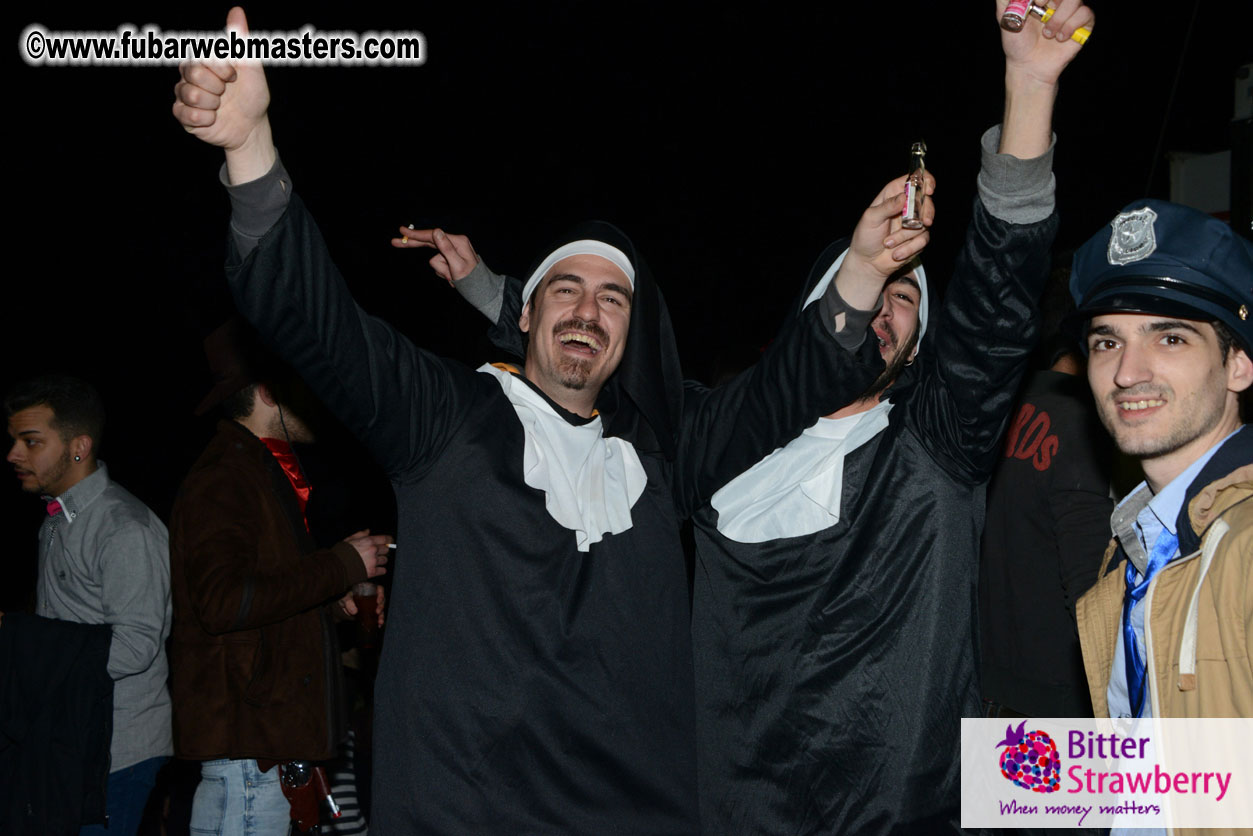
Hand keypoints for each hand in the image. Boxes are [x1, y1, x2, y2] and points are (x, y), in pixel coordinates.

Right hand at [172, 7, 274, 181]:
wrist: (252, 126)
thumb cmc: (251, 94)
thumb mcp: (251, 67)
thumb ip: (240, 41)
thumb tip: (237, 11)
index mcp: (202, 60)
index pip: (201, 56)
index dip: (221, 69)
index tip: (233, 76)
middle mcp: (189, 75)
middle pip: (193, 73)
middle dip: (217, 86)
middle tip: (225, 92)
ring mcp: (184, 95)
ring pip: (189, 94)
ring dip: (212, 104)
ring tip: (220, 106)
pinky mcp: (183, 115)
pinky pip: (186, 114)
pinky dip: (205, 119)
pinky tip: (213, 119)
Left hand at [337, 585, 385, 627]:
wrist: (344, 608)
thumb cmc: (346, 599)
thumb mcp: (346, 598)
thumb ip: (348, 602)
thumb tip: (354, 611)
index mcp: (369, 590)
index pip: (379, 589)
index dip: (381, 594)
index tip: (378, 600)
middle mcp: (373, 597)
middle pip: (382, 600)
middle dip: (381, 606)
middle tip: (377, 611)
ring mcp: (373, 606)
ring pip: (381, 609)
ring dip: (381, 615)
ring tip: (380, 621)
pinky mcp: (372, 613)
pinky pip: (378, 616)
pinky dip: (379, 621)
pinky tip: (379, 624)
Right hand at [342, 529, 389, 577]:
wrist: (337, 566)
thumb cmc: (342, 552)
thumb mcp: (350, 539)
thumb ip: (360, 534)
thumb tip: (368, 531)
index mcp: (369, 541)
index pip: (386, 539)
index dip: (389, 541)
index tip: (389, 542)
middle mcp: (373, 550)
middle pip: (386, 550)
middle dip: (382, 551)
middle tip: (377, 553)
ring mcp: (373, 561)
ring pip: (385, 560)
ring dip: (381, 561)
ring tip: (374, 562)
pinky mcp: (372, 572)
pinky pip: (383, 570)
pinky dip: (380, 570)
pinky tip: (375, 569)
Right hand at [393, 227, 480, 285]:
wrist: (480, 289)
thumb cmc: (471, 279)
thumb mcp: (458, 266)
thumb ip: (446, 249)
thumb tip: (436, 232)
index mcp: (457, 241)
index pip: (432, 236)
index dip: (416, 234)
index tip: (401, 231)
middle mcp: (454, 243)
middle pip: (428, 242)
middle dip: (413, 243)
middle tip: (394, 241)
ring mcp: (451, 251)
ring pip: (434, 260)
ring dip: (442, 271)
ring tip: (453, 278)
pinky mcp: (450, 259)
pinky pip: (438, 265)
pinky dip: (443, 273)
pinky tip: (453, 278)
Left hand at [847, 172, 935, 276]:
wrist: (868, 261)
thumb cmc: (866, 236)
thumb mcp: (871, 218)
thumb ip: (887, 206)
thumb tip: (903, 197)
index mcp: (894, 194)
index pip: (914, 179)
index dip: (925, 181)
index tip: (928, 190)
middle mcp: (906, 206)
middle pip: (926, 200)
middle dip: (926, 212)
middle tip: (923, 222)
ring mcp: (914, 222)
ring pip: (924, 223)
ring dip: (905, 236)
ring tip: (888, 243)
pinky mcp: (918, 238)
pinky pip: (923, 240)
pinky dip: (909, 248)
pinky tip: (896, 254)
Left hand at [998, 0, 1093, 85]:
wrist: (1028, 65)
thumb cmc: (1017, 42)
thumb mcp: (1005, 16)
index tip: (1035, 2)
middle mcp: (1058, 0)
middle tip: (1039, 8)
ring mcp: (1071, 10)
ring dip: (1059, 17)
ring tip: (1047, 33)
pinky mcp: (1083, 23)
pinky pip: (1085, 13)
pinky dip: (1070, 26)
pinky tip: (1059, 37)